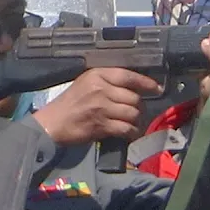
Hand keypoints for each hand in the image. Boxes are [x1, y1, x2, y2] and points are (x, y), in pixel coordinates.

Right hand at [31, 68, 162, 145]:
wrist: (52, 123)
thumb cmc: (69, 103)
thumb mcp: (85, 83)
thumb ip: (106, 82)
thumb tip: (132, 87)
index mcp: (98, 75)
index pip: (128, 76)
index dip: (146, 83)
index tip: (156, 88)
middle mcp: (101, 89)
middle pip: (134, 97)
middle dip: (139, 106)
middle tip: (138, 111)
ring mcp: (102, 108)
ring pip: (132, 113)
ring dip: (136, 120)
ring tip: (133, 123)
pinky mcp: (102, 125)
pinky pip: (126, 128)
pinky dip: (131, 132)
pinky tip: (130, 134)